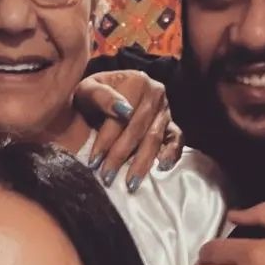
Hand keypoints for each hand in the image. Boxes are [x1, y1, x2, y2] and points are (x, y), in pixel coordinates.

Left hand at [72, 69, 181, 191]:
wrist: (102, 96)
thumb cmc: (92, 96)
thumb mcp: (87, 90)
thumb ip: (101, 96)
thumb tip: (123, 112)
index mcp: (137, 80)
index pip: (122, 116)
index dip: (106, 140)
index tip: (94, 162)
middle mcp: (156, 93)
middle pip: (138, 130)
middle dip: (120, 156)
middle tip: (107, 177)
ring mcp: (165, 110)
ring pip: (154, 139)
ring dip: (141, 162)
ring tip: (129, 183)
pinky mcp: (171, 125)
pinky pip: (177, 140)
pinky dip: (172, 154)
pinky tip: (162, 167)